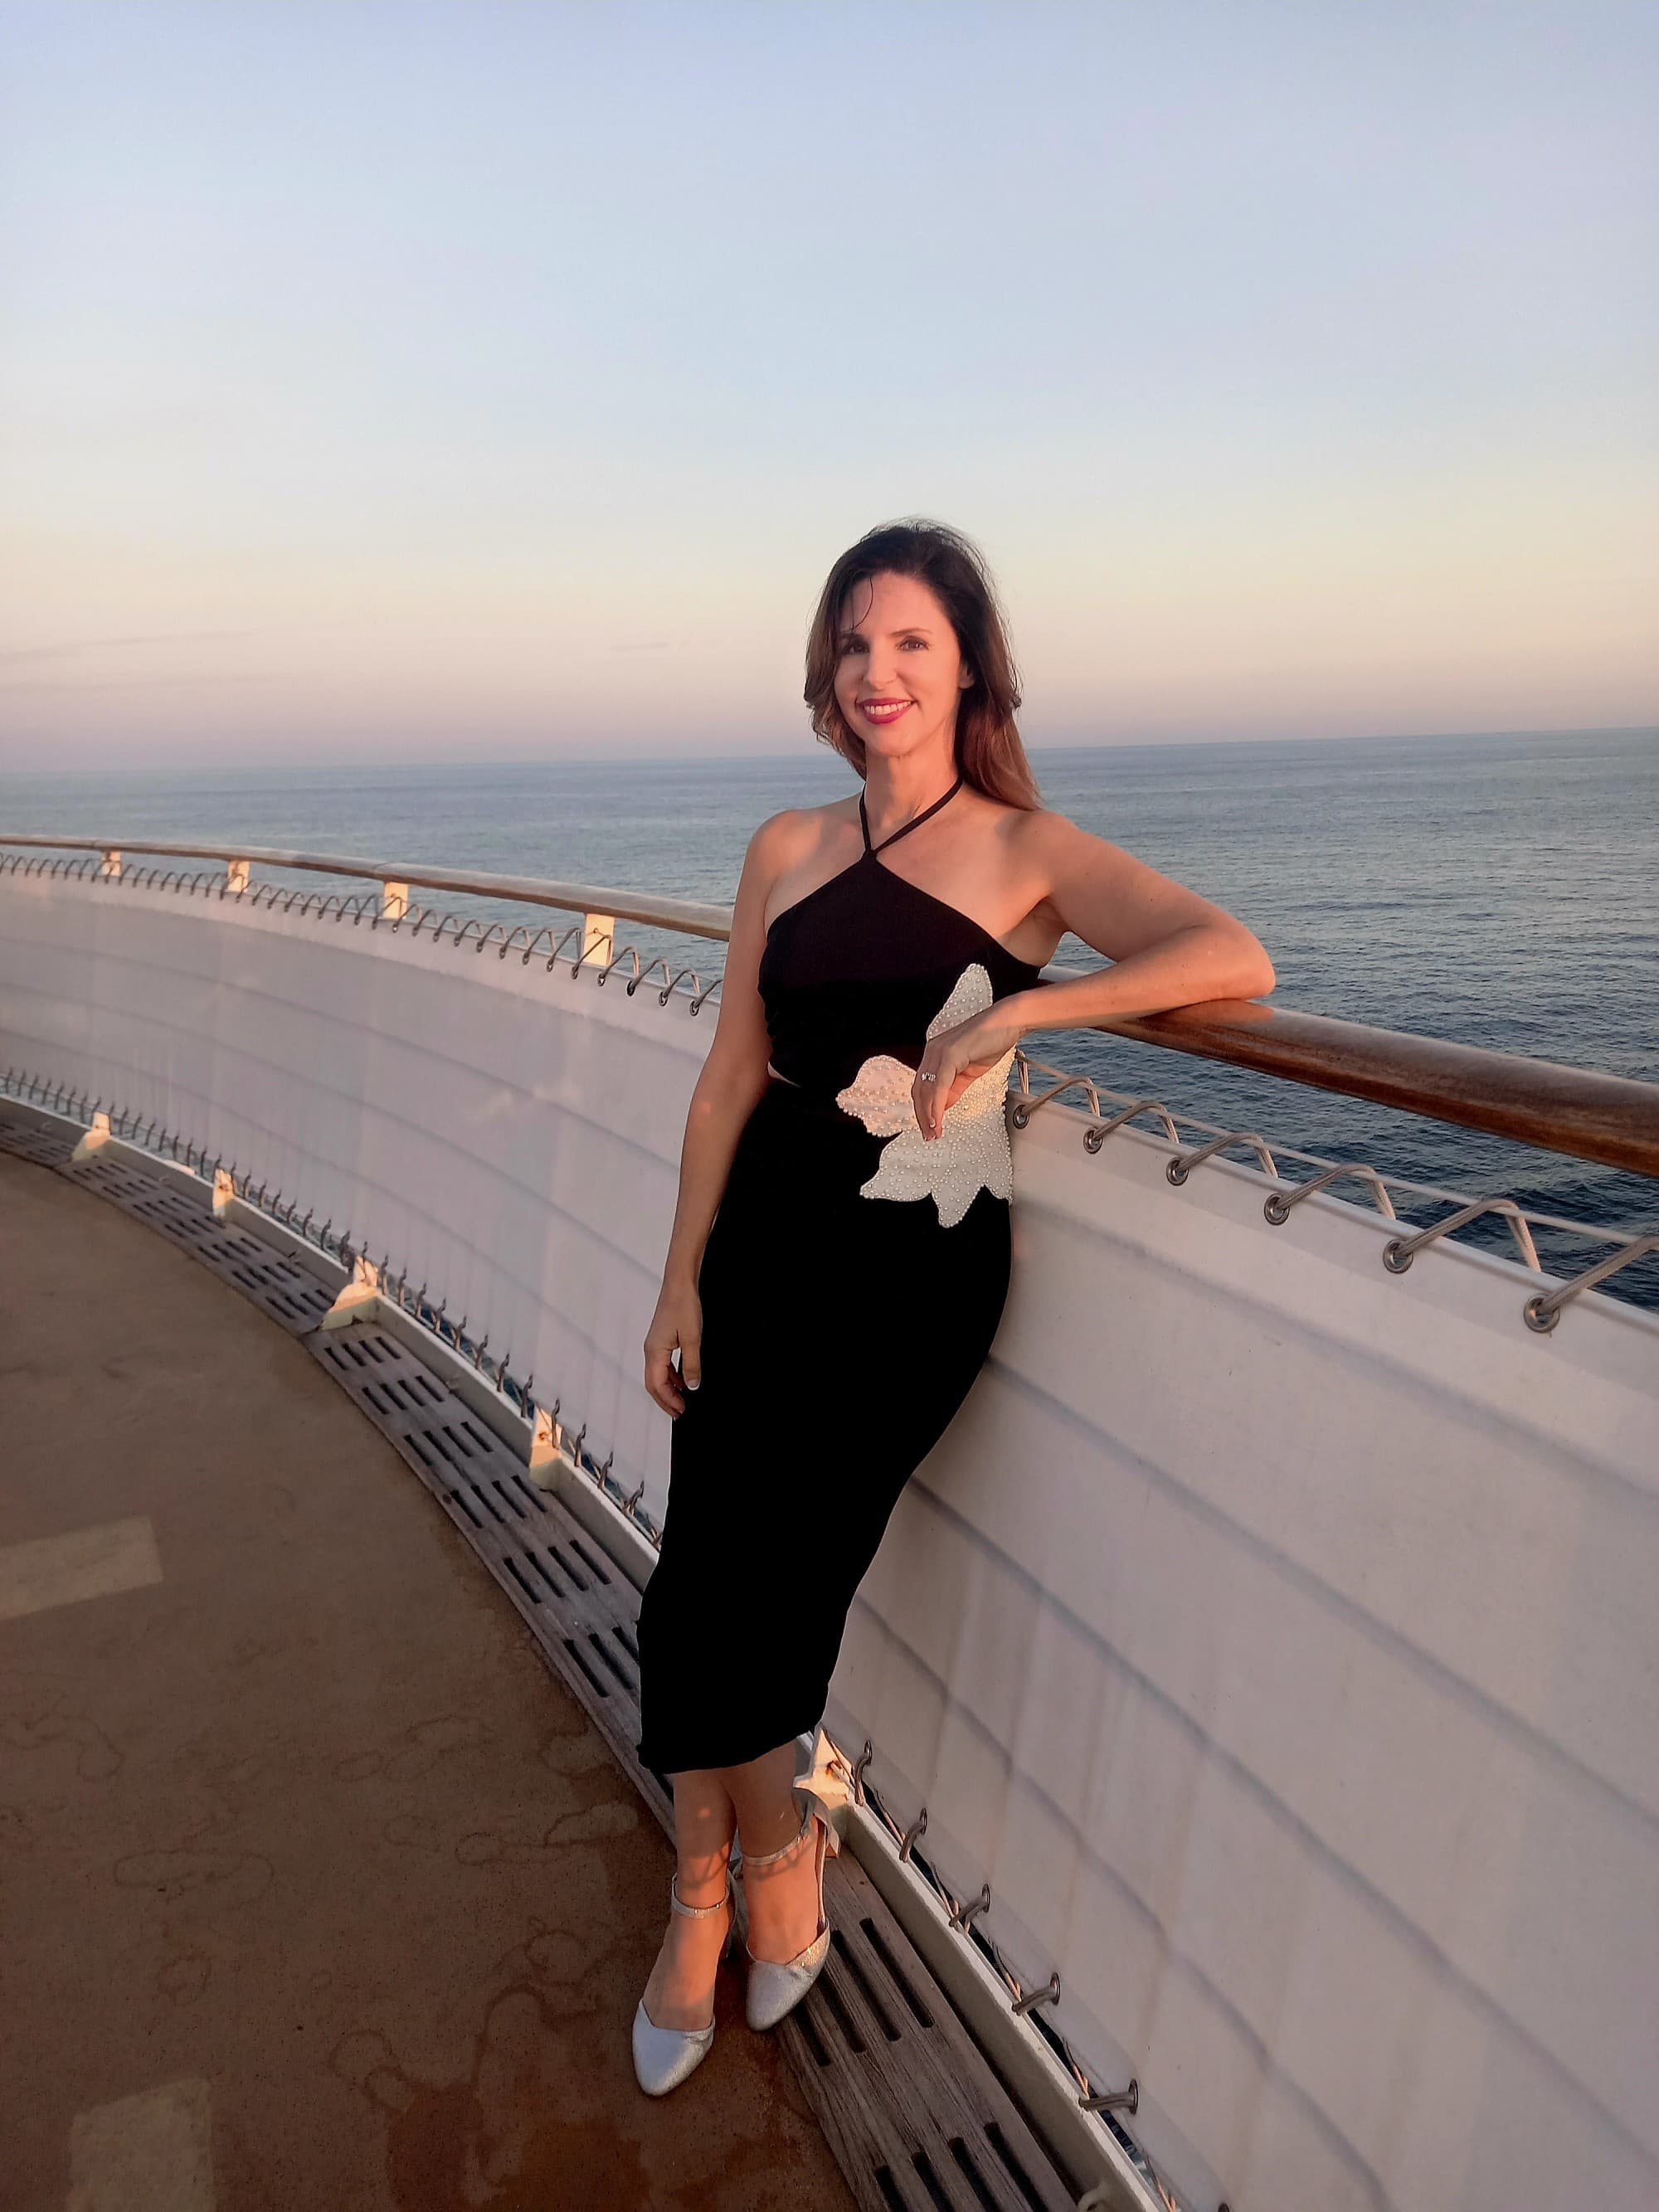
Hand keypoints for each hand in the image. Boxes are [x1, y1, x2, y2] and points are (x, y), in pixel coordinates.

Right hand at [644, 1281, 701, 1415]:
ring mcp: (654, 1345)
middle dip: (666, 1400)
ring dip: (669, 1389)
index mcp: (654, 1352)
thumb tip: (692, 1386)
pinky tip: (683, 1379)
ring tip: (682, 1399)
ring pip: (657, 1375)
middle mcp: (650, 1350)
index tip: (681, 1411)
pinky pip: (662, 1364)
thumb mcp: (692, 1339)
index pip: (657, 1386)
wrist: (679, 1284)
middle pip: (653, 1383)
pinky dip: (671, 1376)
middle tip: (680, 1412)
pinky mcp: (661, 1339)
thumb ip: (691, 1365)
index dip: (668, 1401)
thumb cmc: (683, 1307)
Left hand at [912, 1008, 1023, 1139]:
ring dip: (928, 1115)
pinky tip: (938, 1119)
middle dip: (922, 1116)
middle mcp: (932, 1051)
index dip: (923, 1109)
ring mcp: (939, 1052)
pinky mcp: (950, 1054)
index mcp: (934, 1054)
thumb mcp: (968, 1071)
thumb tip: (942, 1107)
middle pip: (918, 1090)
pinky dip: (936, 1106)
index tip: (928, 1128)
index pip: (921, 1086)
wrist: (1008, 1023)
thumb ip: (953, 1089)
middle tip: (929, 1136)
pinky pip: (939, 1086)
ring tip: (934, 1133)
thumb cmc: (990, 1042)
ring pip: (926, 1090)